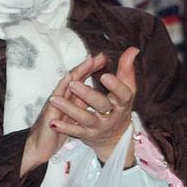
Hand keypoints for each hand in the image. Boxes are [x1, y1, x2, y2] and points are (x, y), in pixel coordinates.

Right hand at [21, 54, 106, 174]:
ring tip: (88, 61)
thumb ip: (80, 102)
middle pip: (74, 78)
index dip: (90, 69)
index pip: (80, 80)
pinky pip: (56, 99)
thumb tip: (93, 91)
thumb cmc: (56, 130)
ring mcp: (54, 104)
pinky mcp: (49, 114)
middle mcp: (61, 98)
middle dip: (86, 66)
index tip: (102, 58)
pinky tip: (67, 79)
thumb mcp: (71, 115)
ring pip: (66, 85)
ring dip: (77, 72)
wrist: (39, 147)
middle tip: (98, 55)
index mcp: (68, 99)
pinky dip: (61, 87)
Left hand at [47, 47, 139, 163]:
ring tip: (54, 99)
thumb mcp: (126, 89)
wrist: (115, 137)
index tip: (104, 75)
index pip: (123, 94)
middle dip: (87, 95)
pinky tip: (52, 122)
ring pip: (85, 118)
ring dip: (69, 109)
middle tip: (73, 84)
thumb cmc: (119, 105)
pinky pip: (75, 131)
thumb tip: (133, 49)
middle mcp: (112, 115)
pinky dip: (64, 127)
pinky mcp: (88, 135)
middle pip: (101, 105)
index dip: (115, 85)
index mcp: (122, 102)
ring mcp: (99, 126)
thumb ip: (126, 69)